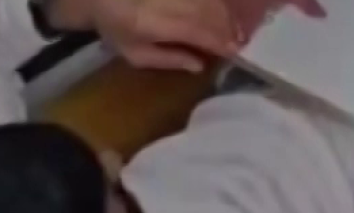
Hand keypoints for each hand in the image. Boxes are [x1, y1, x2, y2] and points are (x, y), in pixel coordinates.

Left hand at [48, 0, 240, 71]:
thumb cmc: (115, 28)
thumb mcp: (135, 54)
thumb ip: (169, 59)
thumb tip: (200, 65)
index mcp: (152, 22)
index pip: (195, 30)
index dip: (217, 41)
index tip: (233, 52)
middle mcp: (165, 0)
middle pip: (206, 12)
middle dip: (226, 28)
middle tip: (239, 44)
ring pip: (208, 0)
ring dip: (224, 15)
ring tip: (234, 31)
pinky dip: (216, 3)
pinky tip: (221, 14)